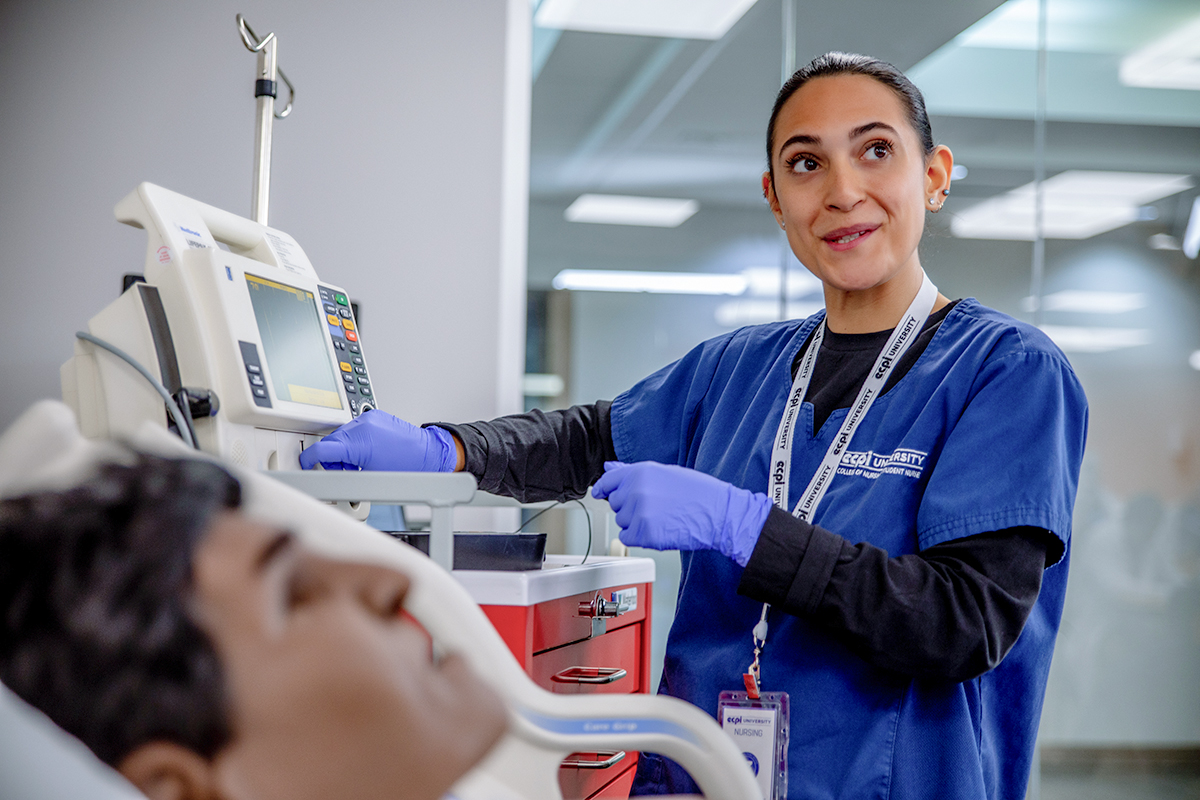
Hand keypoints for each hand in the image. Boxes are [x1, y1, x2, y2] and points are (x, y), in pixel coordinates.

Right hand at [298, 410, 457, 471]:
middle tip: (344, 469)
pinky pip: (354, 427)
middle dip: (331, 457)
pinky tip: (365, 450)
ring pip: (341, 433)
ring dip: (343, 448)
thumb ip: (343, 473)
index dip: (309, 459)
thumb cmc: (406, 467)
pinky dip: (354, 439)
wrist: (428, 453)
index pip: (322, 449)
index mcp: (358, 442)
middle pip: (330, 441)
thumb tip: (327, 475)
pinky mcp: (374, 415)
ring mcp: (368, 418)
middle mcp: (361, 426)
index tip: (305, 463)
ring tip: (359, 462)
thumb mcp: (369, 475)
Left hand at [591, 461, 771, 566]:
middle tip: (655, 506)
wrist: (719, 513)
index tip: (600, 493)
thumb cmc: (698, 492)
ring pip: (621, 521)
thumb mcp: (665, 473)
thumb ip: (633, 472)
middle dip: (629, 506)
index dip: (603, 489)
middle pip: (615, 503)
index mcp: (640, 471)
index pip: (608, 480)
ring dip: (635, 522)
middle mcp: (636, 490)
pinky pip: (626, 537)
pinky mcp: (643, 533)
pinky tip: (658, 529)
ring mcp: (639, 512)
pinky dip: (638, 537)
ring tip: (661, 517)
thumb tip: (609, 468)